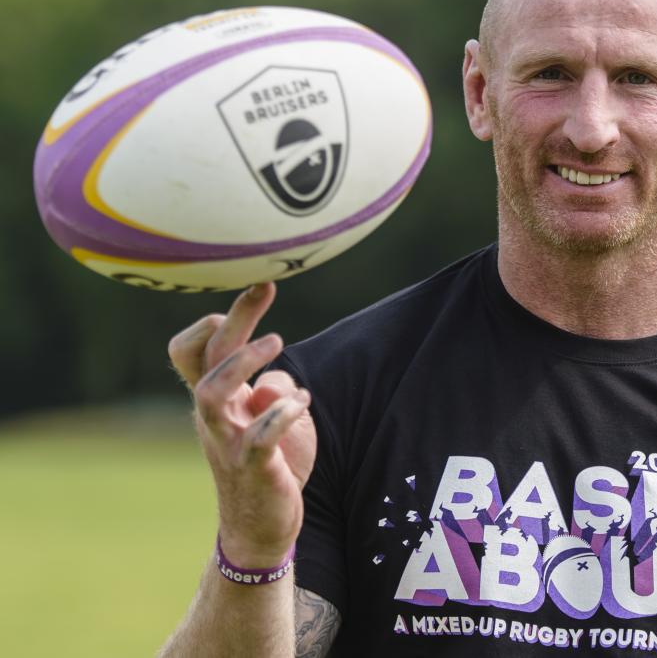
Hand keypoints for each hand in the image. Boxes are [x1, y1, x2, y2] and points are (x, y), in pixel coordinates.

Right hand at [169, 283, 316, 567]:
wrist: (263, 528)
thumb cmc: (271, 465)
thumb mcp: (272, 419)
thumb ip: (273, 390)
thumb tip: (279, 379)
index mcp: (219, 403)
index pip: (194, 352)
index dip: (213, 321)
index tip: (250, 295)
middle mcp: (215, 418)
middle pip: (205, 360)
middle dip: (233, 318)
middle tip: (263, 288)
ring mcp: (229, 443)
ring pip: (210, 393)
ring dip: (242, 362)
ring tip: (278, 342)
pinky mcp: (254, 468)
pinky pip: (258, 437)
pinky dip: (279, 414)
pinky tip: (303, 403)